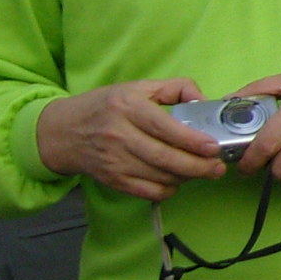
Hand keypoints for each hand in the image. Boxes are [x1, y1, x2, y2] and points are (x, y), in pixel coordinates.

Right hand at [35, 79, 222, 202]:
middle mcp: (119, 135)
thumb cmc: (105, 106)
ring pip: (159, 177)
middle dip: (198, 166)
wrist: (62, 132)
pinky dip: (168, 190)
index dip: (192, 140)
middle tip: (218, 167)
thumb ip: (175, 88)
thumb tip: (204, 101)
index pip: (164, 127)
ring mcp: (114, 161)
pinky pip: (147, 192)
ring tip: (204, 172)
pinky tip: (178, 180)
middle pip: (164, 158)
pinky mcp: (112, 180)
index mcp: (127, 108)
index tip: (213, 147)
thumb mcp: (137, 87)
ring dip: (187, 178)